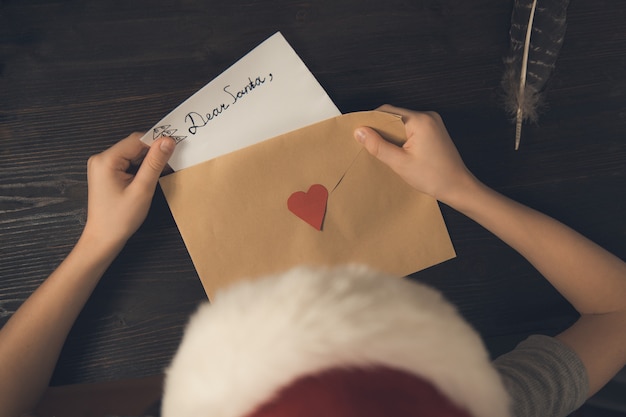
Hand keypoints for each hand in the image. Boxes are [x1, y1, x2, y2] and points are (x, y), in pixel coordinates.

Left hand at [83, 133, 174, 249]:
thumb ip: (155, 163)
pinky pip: (128, 163)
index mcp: (106, 160)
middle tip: (170, 164)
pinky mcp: (107, 173)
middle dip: (153, 154)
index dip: (157, 142)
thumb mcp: (142, 189)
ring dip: (148, 162)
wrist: (104, 238)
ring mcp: (103, 166)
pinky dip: (141, 168)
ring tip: (160, 174)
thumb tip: (167, 141)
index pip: (136, 140)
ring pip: (132, 155)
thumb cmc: (119, 218)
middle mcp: (101, 159)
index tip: (175, 148)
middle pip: (134, 146)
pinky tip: (149, 179)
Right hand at [354, 105, 475, 205]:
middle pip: (394, 116)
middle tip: (369, 145)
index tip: (360, 133)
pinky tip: (396, 152)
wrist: (458, 187)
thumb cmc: (434, 177)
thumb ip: (378, 145)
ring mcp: (432, 123)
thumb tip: (360, 132)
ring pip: (401, 124)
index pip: (387, 111)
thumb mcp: (400, 163)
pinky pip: (410, 129)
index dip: (371, 121)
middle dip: (380, 130)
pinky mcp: (433, 132)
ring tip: (383, 151)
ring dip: (390, 135)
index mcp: (420, 120)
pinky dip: (401, 139)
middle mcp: (427, 117)